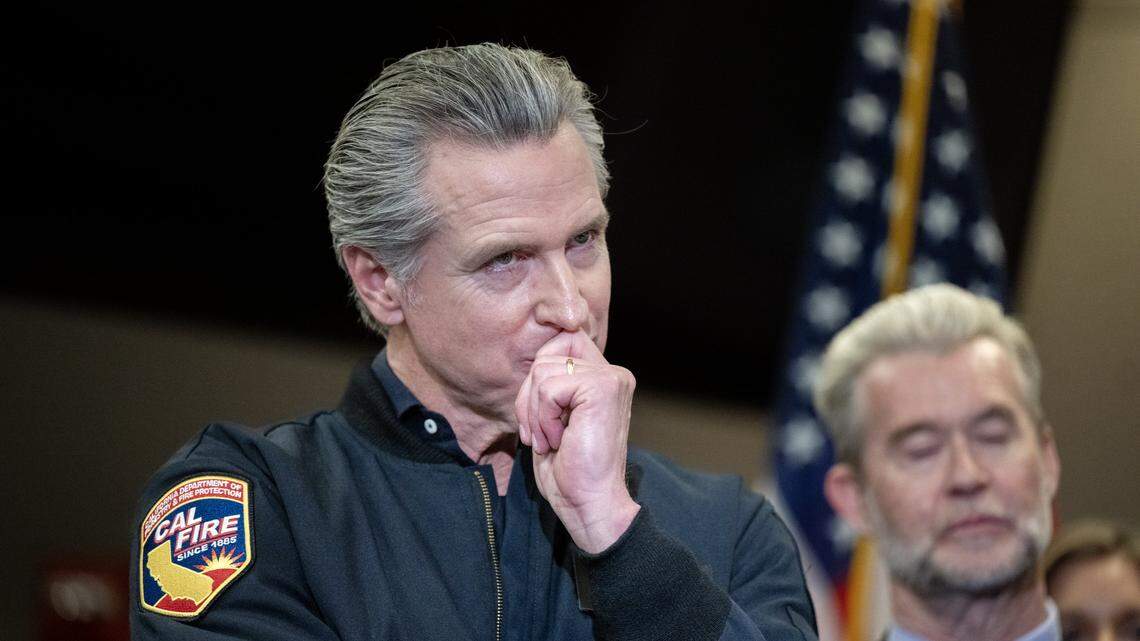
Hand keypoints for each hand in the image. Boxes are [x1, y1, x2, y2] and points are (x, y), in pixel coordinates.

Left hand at [515, 330, 640, 552]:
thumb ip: (547, 387)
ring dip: (534, 413)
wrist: (589, 505)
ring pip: (542, 370)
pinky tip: (558, 441)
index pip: (557, 345)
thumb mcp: (551, 419)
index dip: (536, 379)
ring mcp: (611, 378)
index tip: (539, 419)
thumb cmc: (569, 471)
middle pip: (545, 356)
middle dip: (529, 398)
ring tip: (550, 440)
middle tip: (538, 434)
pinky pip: (548, 388)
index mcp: (602, 378)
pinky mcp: (603, 387)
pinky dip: (542, 419)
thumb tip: (532, 362)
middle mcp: (612, 373)